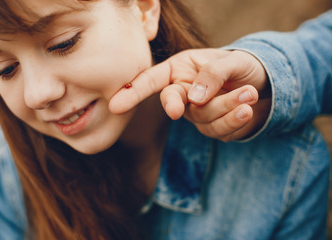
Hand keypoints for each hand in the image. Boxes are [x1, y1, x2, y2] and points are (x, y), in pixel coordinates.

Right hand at [109, 49, 270, 140]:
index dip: (132, 92)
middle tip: (184, 106)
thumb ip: (212, 74)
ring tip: (249, 92)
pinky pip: (217, 130)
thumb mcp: (232, 61)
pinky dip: (234, 119)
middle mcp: (183, 92)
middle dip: (177, 104)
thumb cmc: (241, 66)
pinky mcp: (211, 128)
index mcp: (180, 70)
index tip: (115, 105)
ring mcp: (195, 113)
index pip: (151, 80)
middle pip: (173, 103)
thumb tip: (193, 98)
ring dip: (226, 106)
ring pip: (201, 117)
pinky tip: (247, 108)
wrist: (262, 84)